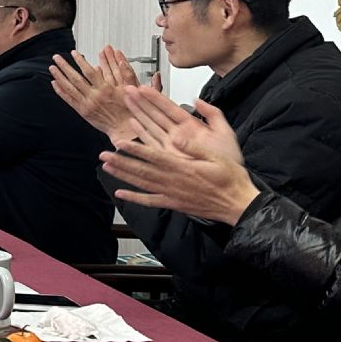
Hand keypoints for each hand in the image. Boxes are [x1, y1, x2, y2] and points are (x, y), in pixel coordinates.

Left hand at [50, 49, 139, 145]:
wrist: (124, 128)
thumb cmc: (127, 109)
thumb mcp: (129, 89)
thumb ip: (124, 74)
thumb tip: (119, 61)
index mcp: (105, 89)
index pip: (89, 71)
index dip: (80, 61)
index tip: (74, 53)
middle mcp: (94, 96)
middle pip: (75, 78)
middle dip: (65, 66)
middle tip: (57, 57)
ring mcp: (86, 104)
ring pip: (69, 88)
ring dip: (59, 76)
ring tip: (52, 68)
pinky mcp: (82, 111)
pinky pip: (69, 100)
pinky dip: (61, 91)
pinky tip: (55, 83)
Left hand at [100, 91, 256, 223]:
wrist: (237, 204)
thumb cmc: (230, 178)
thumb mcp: (217, 157)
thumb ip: (195, 147)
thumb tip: (176, 137)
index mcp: (183, 167)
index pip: (154, 156)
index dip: (136, 150)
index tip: (120, 143)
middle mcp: (173, 181)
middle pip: (142, 170)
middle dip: (121, 162)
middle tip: (103, 155)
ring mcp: (171, 193)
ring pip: (142, 184)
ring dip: (123, 176)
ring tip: (106, 167)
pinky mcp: (173, 203)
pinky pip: (150, 201)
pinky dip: (134, 198)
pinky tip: (120, 194)